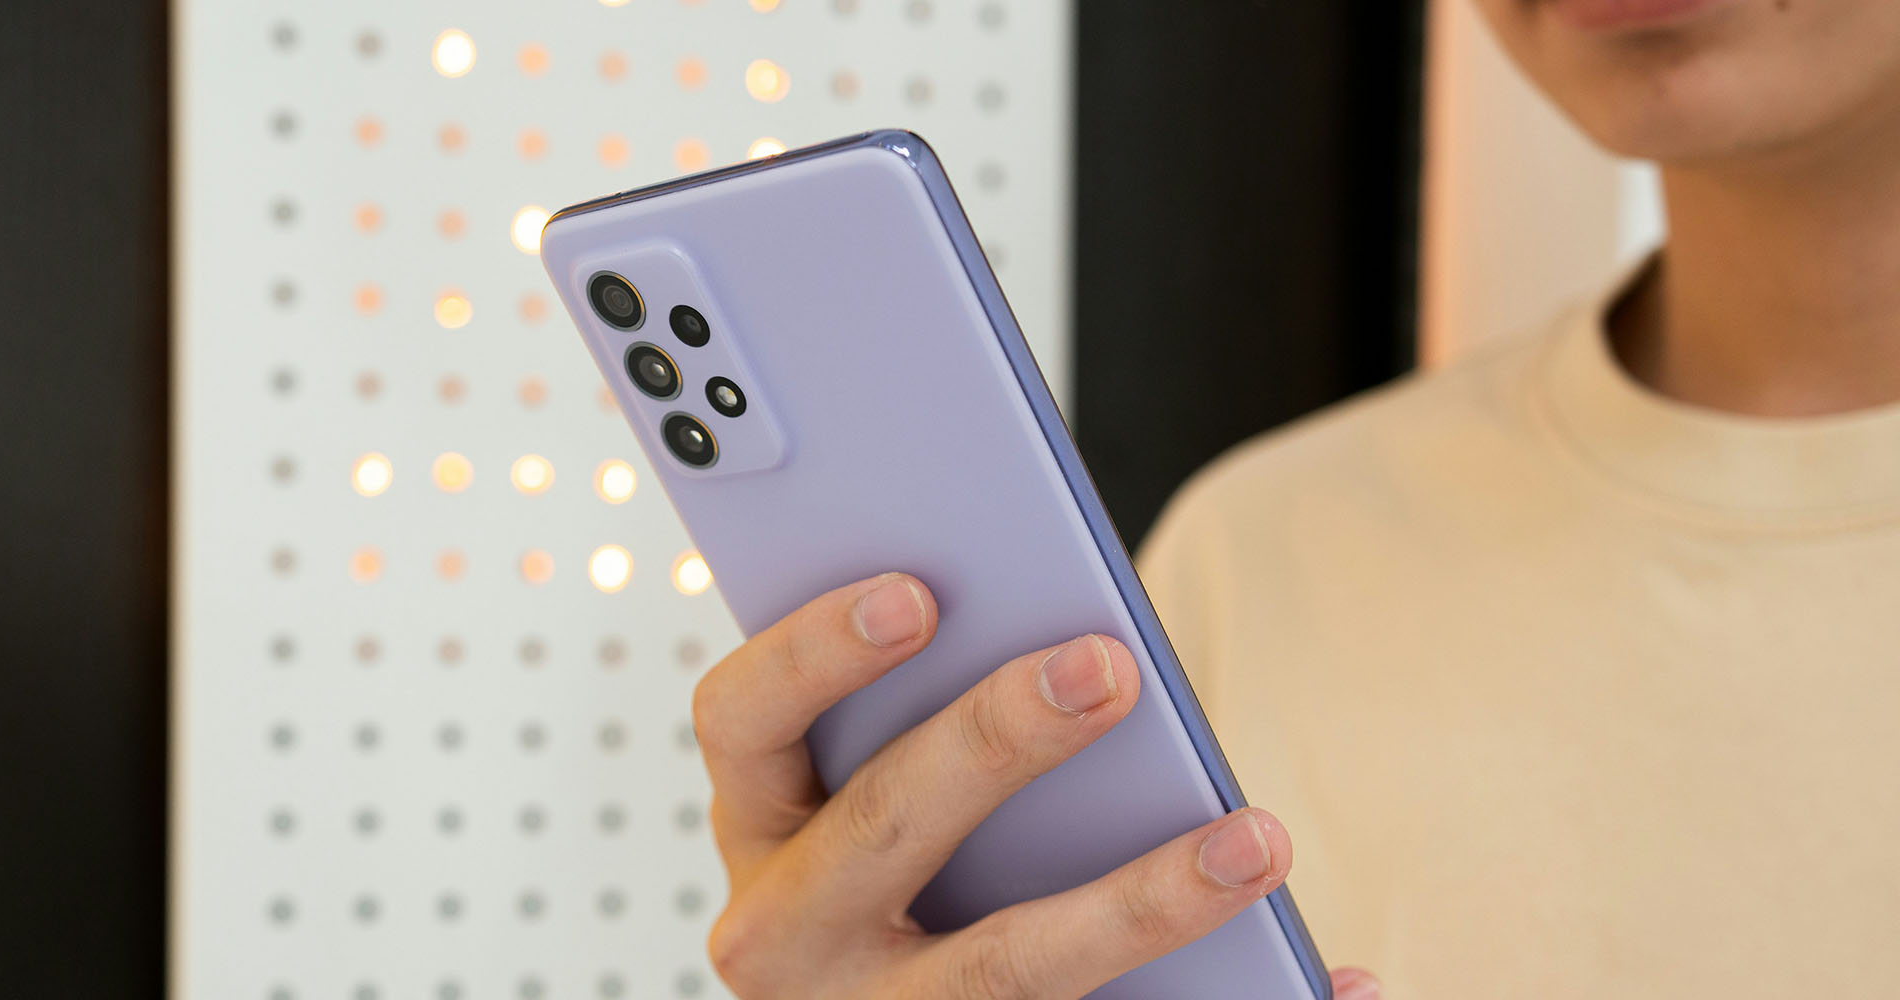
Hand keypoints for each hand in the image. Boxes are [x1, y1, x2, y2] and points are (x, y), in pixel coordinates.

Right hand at [693, 572, 1378, 998]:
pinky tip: (1339, 974)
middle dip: (995, 741)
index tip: (919, 591)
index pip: (742, 720)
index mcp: (762, 826)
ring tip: (1257, 838)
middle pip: (882, 827)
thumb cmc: (906, 865)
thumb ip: (926, 709)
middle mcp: (788, 935)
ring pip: (1006, 968)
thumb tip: (1078, 633)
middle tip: (1107, 670)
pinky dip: (1247, 995)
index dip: (815, 652)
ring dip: (1143, 899)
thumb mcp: (875, 790)